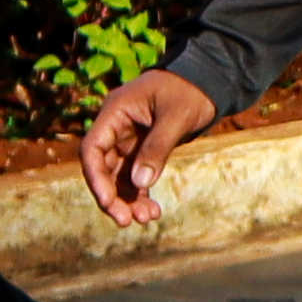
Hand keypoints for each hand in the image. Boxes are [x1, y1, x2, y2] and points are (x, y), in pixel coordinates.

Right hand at [80, 68, 217, 226]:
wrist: (208, 80)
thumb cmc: (191, 90)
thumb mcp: (177, 117)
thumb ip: (157, 148)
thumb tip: (140, 183)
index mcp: (115, 111)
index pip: (92, 149)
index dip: (96, 178)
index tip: (109, 202)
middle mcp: (116, 127)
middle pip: (103, 168)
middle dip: (113, 197)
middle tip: (128, 221)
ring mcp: (128, 139)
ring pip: (119, 176)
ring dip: (128, 199)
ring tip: (147, 218)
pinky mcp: (142, 149)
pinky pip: (135, 176)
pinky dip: (141, 194)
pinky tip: (153, 211)